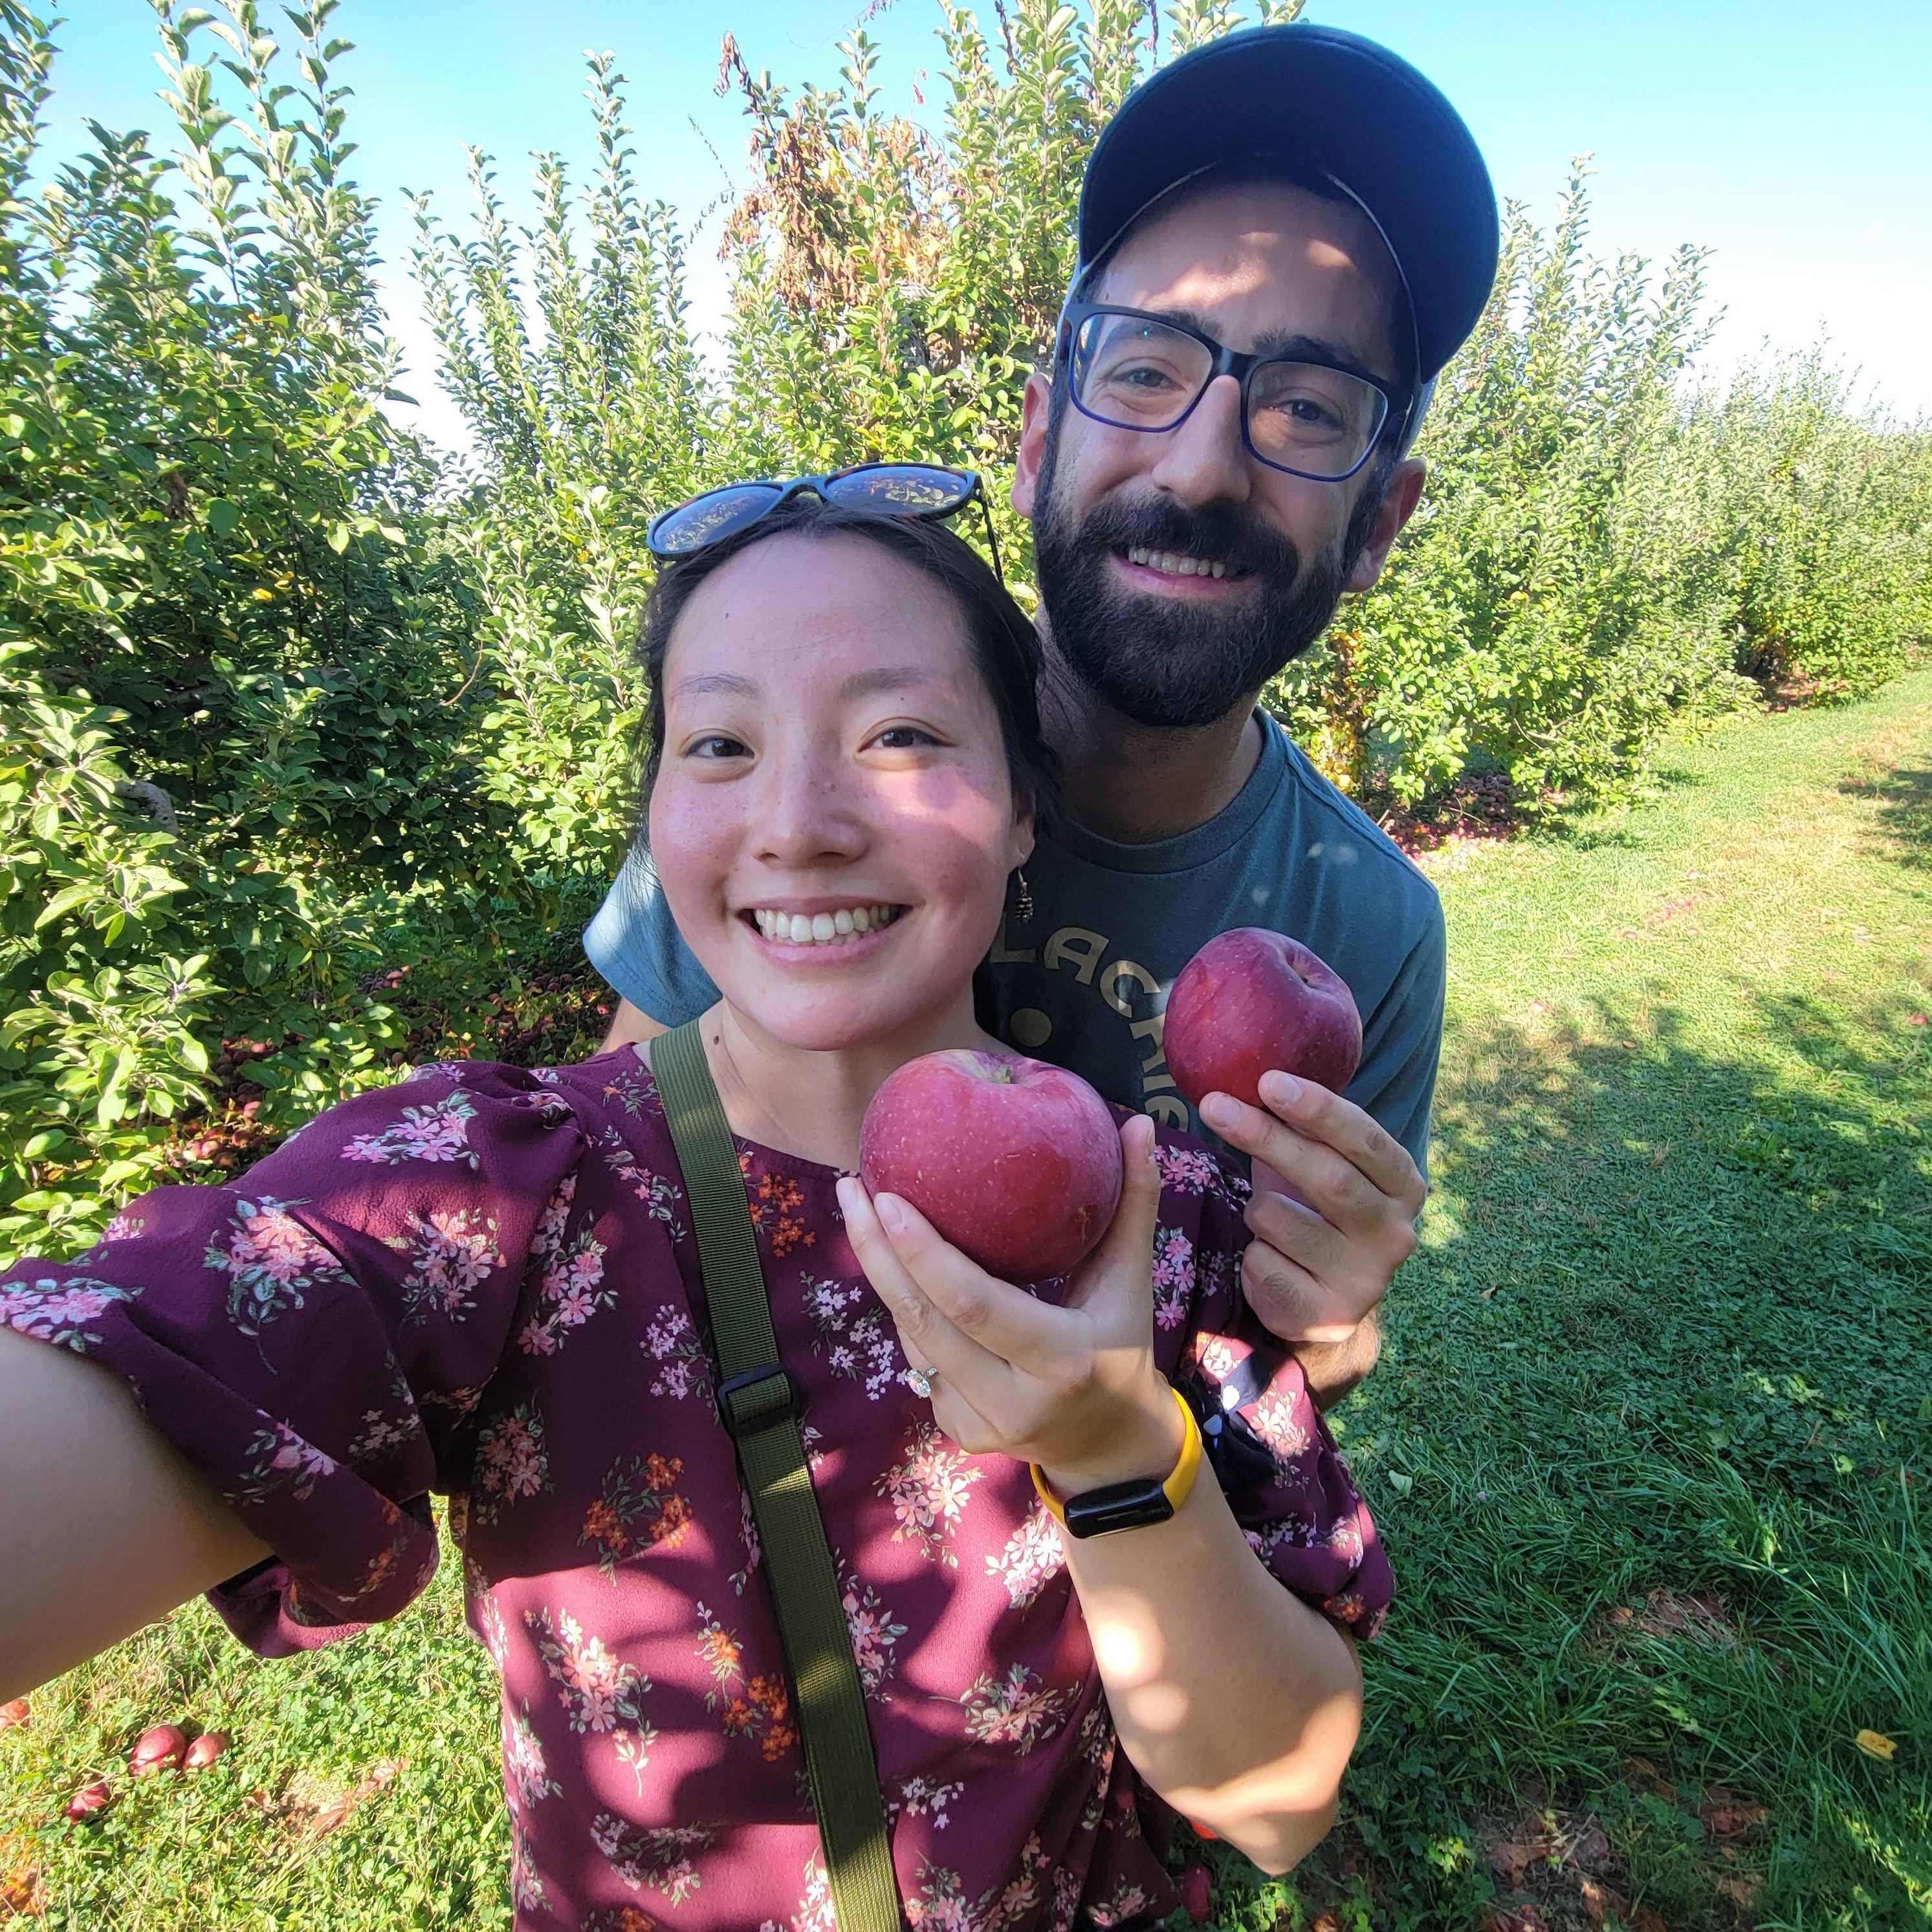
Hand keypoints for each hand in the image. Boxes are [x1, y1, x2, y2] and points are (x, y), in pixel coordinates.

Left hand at [834, 1113, 1182, 1494]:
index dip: (924, 1253)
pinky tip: (895, 1267)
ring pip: (913, 1339)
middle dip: (877, 1251)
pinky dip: (908, 1311)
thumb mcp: (1133, 1280)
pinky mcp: (959, 1434)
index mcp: (1063, 1360)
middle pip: (923, 1321)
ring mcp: (981, 1426)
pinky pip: (919, 1361)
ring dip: (883, 1275)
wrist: (1112, 1448)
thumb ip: (1136, 1203)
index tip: (887, 1195)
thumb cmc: (1125, 1346)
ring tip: (860, 1212)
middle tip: (852, 1189)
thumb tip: (1140, 1122)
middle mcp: (1015, 1402)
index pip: (974, 1304)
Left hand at [1199, 1072, 1424, 1397]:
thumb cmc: (1318, 1211)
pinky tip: (1270, 1261)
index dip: (1318, 1108)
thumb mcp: (1323, 1166)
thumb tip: (1253, 1077)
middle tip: (1215, 1105)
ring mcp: (1365, 1279)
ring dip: (1255, 1208)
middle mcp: (1395, 1233)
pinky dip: (1250, 1254)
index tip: (1268, 1081)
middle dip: (1266, 1136)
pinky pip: (1262, 1264)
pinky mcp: (1328, 1314)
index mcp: (1403, 1185)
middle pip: (1328, 1177)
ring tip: (1267, 1219)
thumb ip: (1307, 1130)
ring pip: (1279, 1220)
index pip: (1364, 1138)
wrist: (1325, 1299)